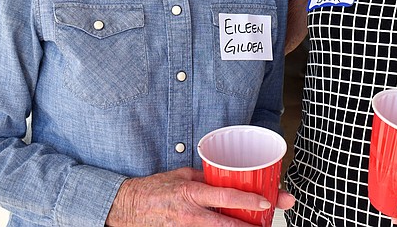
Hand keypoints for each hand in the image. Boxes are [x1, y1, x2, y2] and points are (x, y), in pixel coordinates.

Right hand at [106, 167, 294, 225]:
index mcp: (192, 193)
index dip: (247, 200)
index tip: (266, 201)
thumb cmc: (155, 188)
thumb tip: (226, 177)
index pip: (225, 196)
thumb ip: (205, 178)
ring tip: (254, 226)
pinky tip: (231, 226)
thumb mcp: (182, 175)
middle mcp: (191, 214)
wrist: (129, 207)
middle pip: (227, 225)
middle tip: (267, 224)